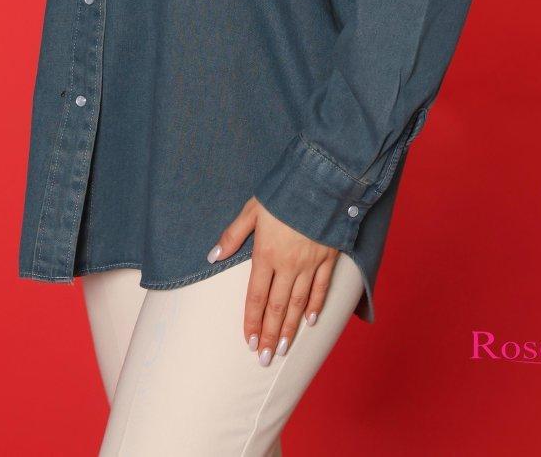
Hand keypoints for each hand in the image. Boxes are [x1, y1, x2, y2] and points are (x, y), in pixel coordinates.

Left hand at [208, 198, 339, 364]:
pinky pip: (322, 288)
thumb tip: (212, 256)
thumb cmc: (282, 193)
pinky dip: (316, 306)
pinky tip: (310, 321)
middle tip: (265, 359)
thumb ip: (232, 235)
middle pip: (277, 307)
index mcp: (266, 253)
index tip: (249, 342)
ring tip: (283, 349)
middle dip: (270, 335)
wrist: (320, 181)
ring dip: (290, 329)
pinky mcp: (328, 258)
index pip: (256, 296)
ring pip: (299, 303)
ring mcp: (310, 263)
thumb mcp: (251, 209)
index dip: (252, 321)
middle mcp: (288, 265)